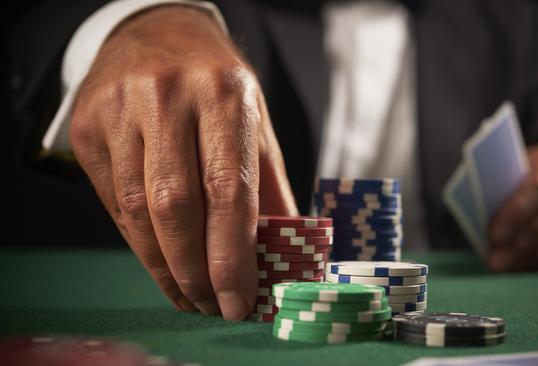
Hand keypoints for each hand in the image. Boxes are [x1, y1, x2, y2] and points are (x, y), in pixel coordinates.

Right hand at [69, 6, 296, 318]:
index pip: (229, 190)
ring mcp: (120, 110)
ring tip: (189, 294)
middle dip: (195, 271)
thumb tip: (285, 252)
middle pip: (177, 207)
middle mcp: (168, 97)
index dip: (234, 255)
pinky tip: (161, 261)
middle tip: (213, 306)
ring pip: (138, 212)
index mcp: (224, 94)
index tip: (240, 300)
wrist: (156, 34)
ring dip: (165, 267)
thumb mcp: (255, 122)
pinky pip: (113, 203)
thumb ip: (270, 187)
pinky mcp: (88, 128)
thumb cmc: (215, 84)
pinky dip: (140, 243)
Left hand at [487, 142, 537, 270]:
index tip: (494, 234)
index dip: (516, 213)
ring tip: (504, 265)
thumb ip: (503, 185)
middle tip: (496, 260)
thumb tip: (478, 214)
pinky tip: (524, 266)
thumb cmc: (527, 172)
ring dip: (532, 254)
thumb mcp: (515, 169)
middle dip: (522, 241)